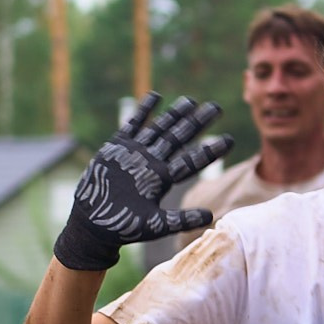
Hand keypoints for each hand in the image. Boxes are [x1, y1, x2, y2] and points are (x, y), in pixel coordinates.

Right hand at [53, 93, 233, 270]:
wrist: (93, 224)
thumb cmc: (123, 227)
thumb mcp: (155, 225)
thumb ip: (181, 219)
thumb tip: (211, 217)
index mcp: (163, 179)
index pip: (192, 161)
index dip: (210, 151)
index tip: (230, 140)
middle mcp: (152, 163)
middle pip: (179, 138)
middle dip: (197, 123)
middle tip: (216, 108)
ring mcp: (135, 153)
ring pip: (159, 128)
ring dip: (175, 114)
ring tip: (191, 100)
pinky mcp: (116, 148)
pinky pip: (132, 125)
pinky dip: (143, 111)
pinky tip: (156, 96)